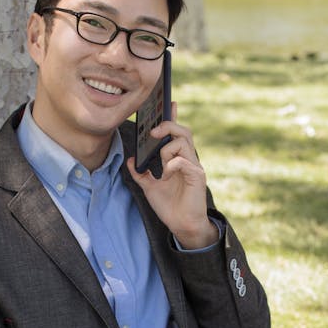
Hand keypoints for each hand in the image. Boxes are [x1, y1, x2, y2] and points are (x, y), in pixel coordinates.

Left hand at [127, 103, 217, 248]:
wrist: (182, 225)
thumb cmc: (169, 205)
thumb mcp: (149, 187)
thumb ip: (140, 173)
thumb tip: (130, 159)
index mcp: (177, 158)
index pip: (176, 132)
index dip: (173, 116)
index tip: (169, 102)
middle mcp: (188, 159)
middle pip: (182, 131)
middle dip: (167, 126)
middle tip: (153, 133)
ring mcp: (194, 166)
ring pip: (182, 142)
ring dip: (167, 151)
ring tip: (162, 168)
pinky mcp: (197, 176)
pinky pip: (183, 161)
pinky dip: (172, 165)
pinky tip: (168, 176)